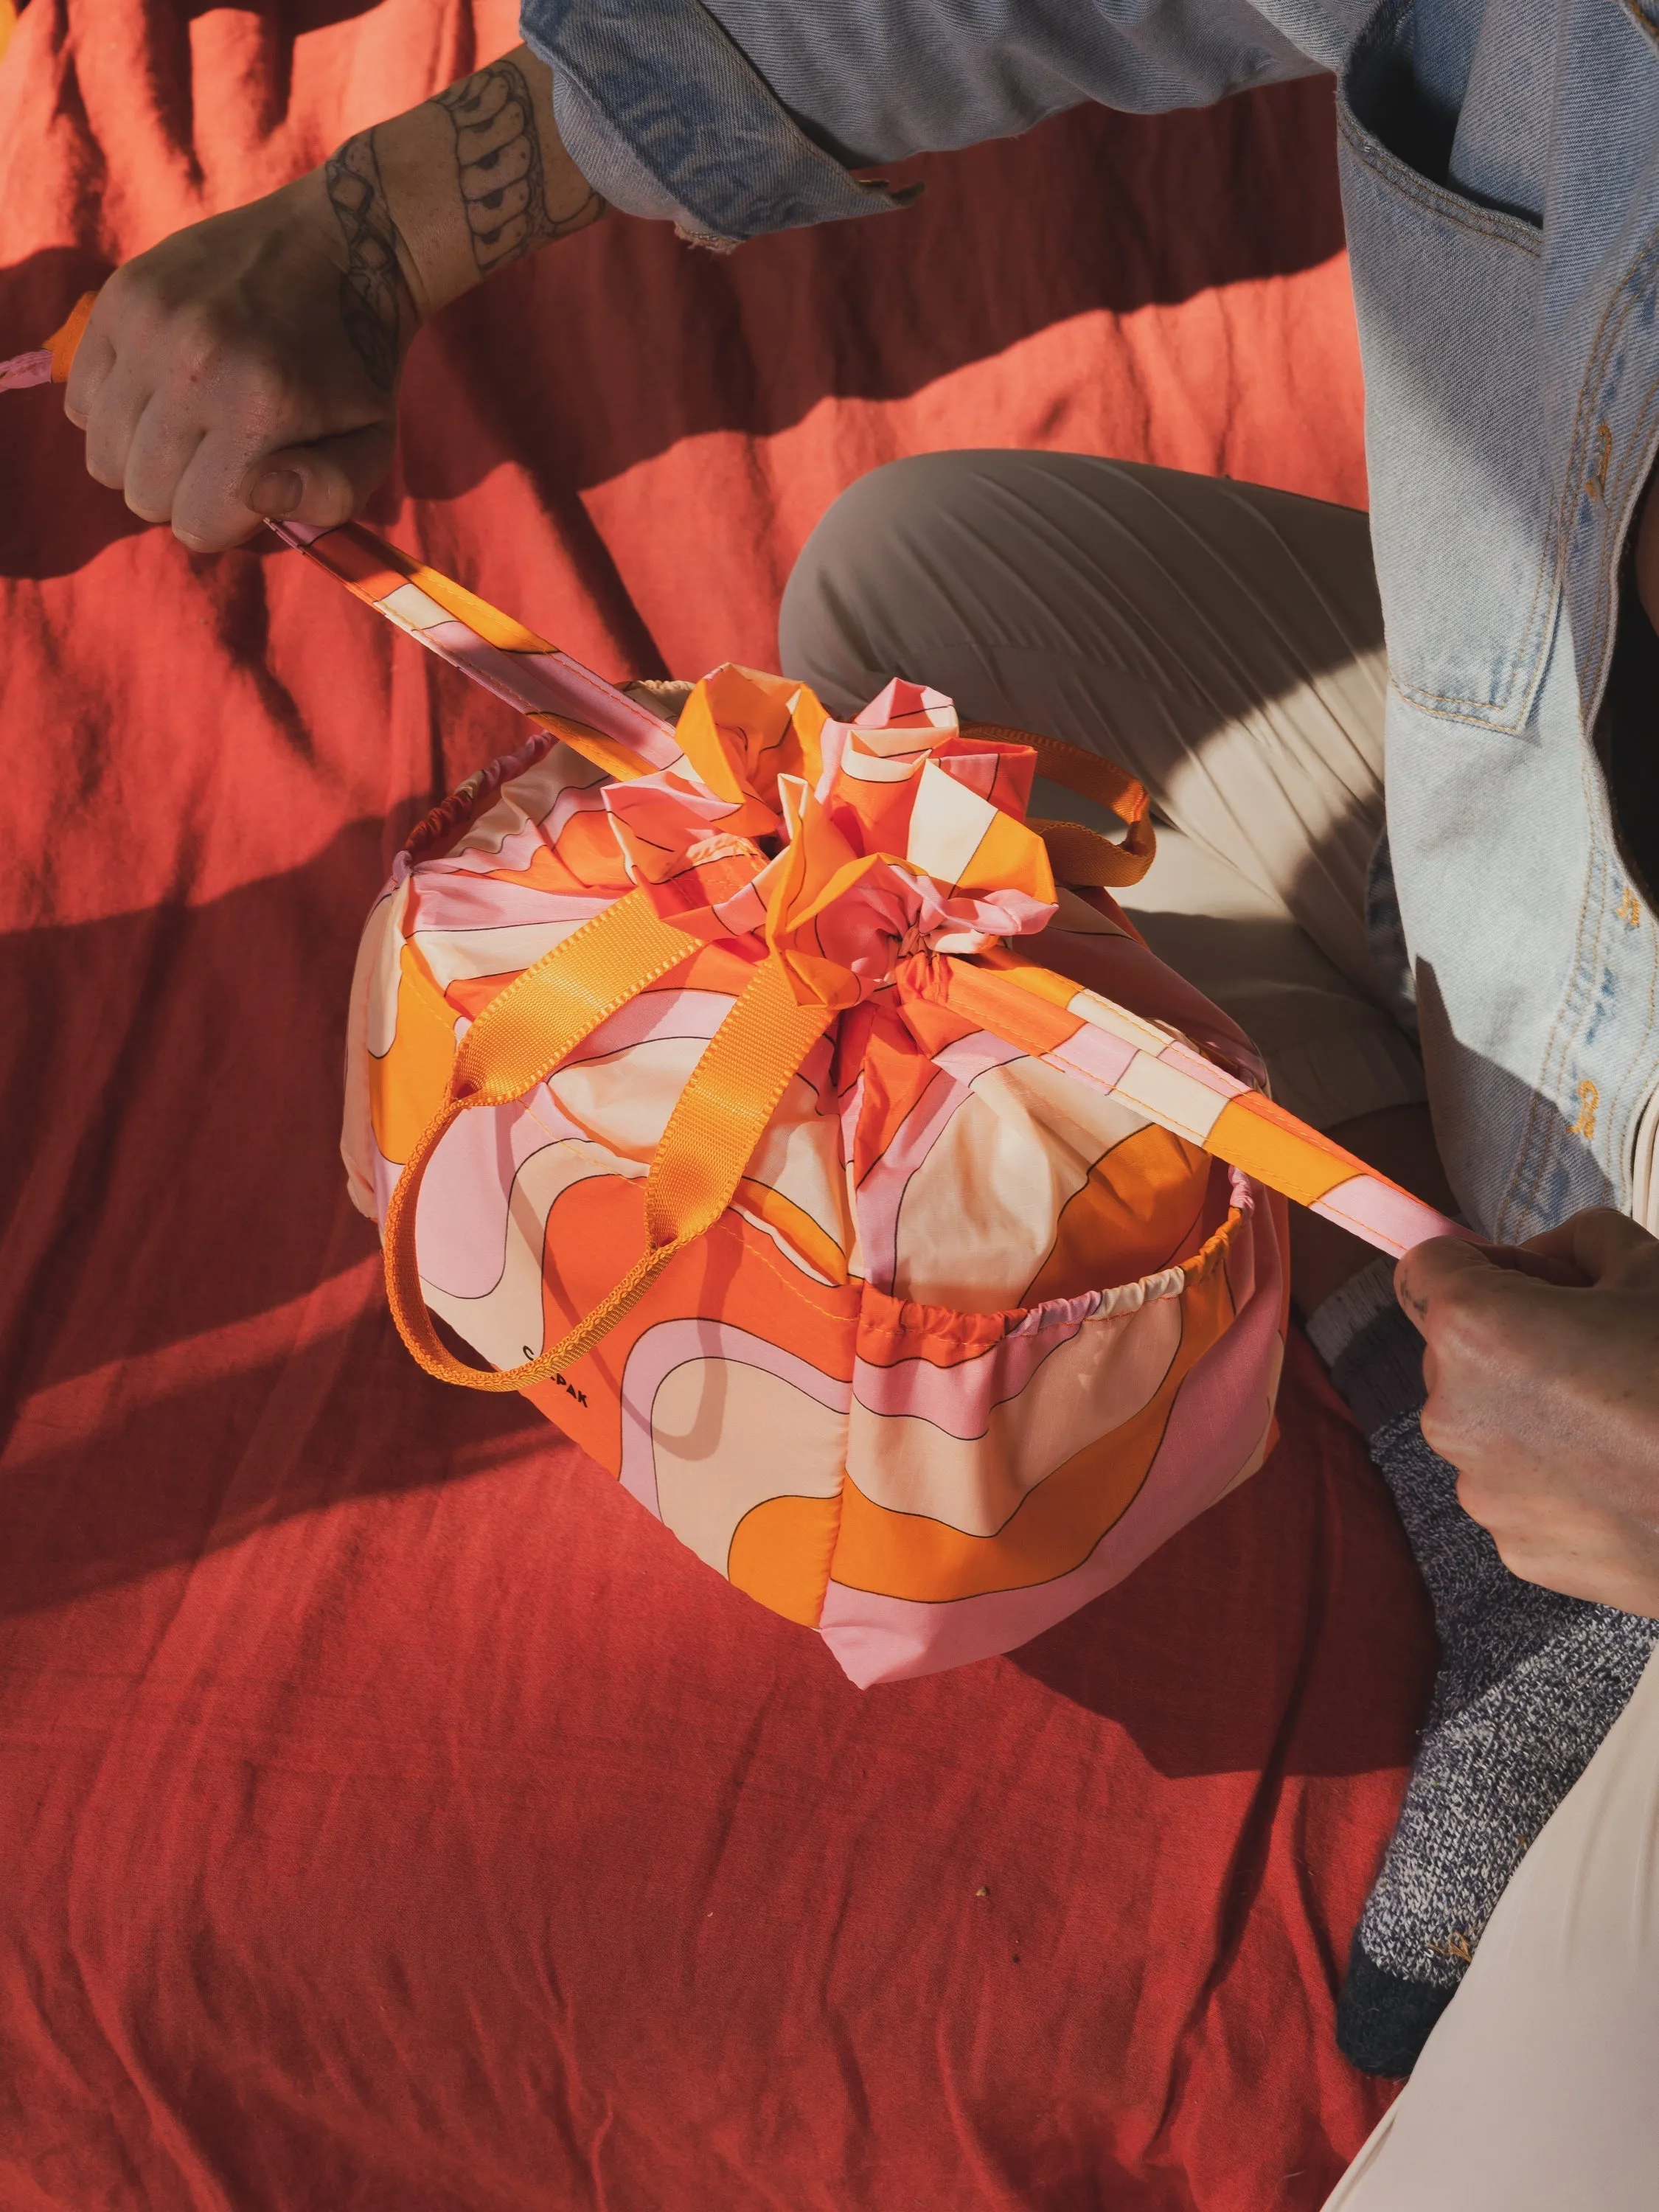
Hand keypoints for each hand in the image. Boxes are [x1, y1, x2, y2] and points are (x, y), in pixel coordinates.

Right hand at [65, 167, 409, 550]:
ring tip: (191, 427)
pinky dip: (115, 413)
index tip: (249, 488)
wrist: (341, 248)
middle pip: (142, 494)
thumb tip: (259, 503)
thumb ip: (329, 495)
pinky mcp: (119, 297)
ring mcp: (150, 326)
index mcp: (262, 411)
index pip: (195, 524)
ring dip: (143, 458)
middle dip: (182, 493)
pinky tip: (161, 391)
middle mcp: (196, 366)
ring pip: (102, 455)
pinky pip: (79, 402)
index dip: (223, 521)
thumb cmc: (357, 367)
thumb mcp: (373, 444)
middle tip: (221, 457)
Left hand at [1398, 1209, 1658, 1614]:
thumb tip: (1544, 1257)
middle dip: (1510, 1337)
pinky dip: (1556, 1475)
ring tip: (1623, 1417)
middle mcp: (1453, 1412)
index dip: (1480, 1263)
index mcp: (1473, 1330)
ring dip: (1533, 1409)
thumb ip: (1580, 1243)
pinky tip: (1626, 1473)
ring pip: (1487, 1422)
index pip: (1424, 1269)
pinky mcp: (1518, 1548)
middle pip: (1453, 1349)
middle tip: (1600, 1345)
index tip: (1532, 1278)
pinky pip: (1518, 1486)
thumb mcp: (1653, 1269)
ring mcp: (1482, 1489)